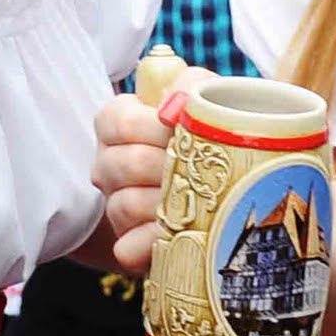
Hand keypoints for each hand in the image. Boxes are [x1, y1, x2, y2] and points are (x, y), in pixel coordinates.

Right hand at [89, 67, 210, 274]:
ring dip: (164, 205)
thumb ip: (193, 87)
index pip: (118, 121)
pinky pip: (126, 248)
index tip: (185, 131)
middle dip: (166, 167)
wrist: (227, 188)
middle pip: (121, 164)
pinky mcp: (125, 243)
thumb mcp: (206, 101)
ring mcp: (114, 204)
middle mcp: (108, 163)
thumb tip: (177, 101)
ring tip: (197, 202)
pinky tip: (176, 236)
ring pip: (123, 206)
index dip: (153, 128)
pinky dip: (151, 244)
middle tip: (200, 170)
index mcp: (117, 123)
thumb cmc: (212, 137)